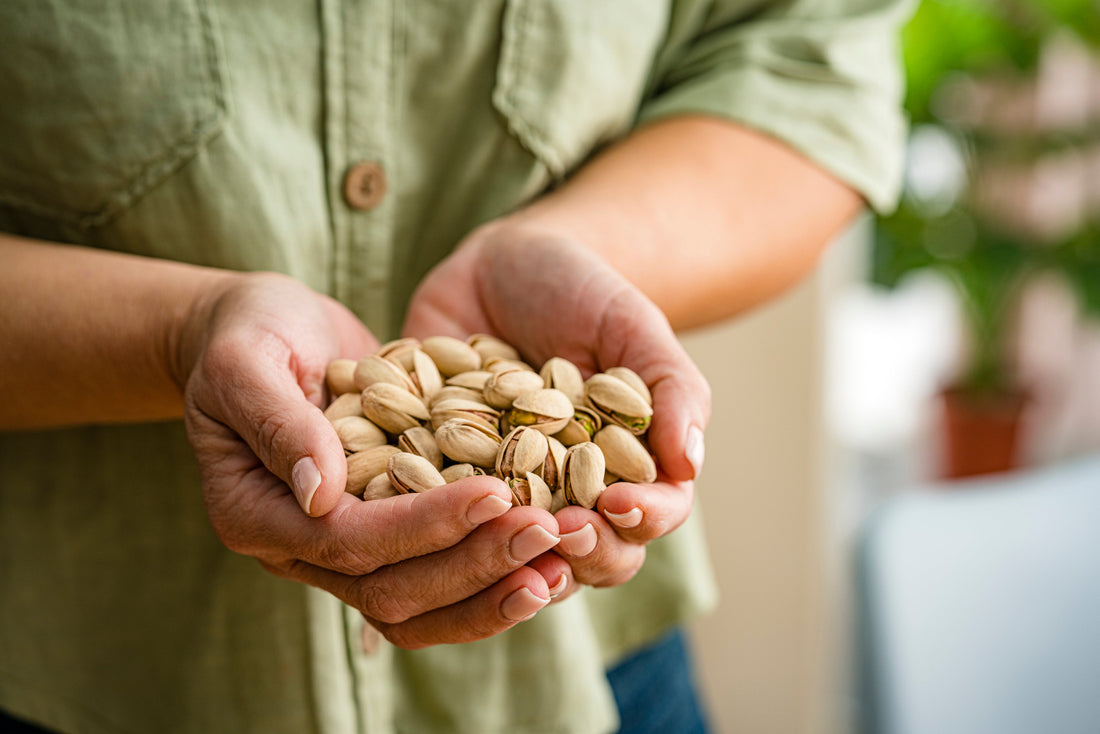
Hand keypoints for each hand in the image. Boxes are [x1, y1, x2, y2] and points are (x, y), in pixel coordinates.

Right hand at [180, 273, 561, 647]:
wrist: (264, 332)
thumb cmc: (246, 333)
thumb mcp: (247, 361)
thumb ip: (279, 423)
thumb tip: (321, 494)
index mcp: (256, 516)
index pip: (350, 542)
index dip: (423, 525)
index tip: (493, 493)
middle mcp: (299, 550)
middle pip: (394, 591)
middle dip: (474, 564)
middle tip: (549, 533)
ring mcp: (343, 551)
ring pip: (422, 606)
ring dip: (493, 591)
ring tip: (563, 566)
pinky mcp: (384, 534)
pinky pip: (439, 577)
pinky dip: (492, 575)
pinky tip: (551, 559)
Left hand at [404, 222, 710, 598]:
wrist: (499, 264)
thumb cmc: (582, 291)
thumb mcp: (631, 326)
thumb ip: (671, 389)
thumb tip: (691, 462)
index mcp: (623, 472)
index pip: (646, 519)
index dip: (639, 521)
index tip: (618, 503)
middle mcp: (563, 496)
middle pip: (582, 555)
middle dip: (577, 552)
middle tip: (558, 531)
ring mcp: (500, 493)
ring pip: (508, 554)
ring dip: (504, 554)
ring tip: (495, 531)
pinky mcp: (438, 476)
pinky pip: (433, 510)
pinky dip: (429, 513)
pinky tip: (420, 505)